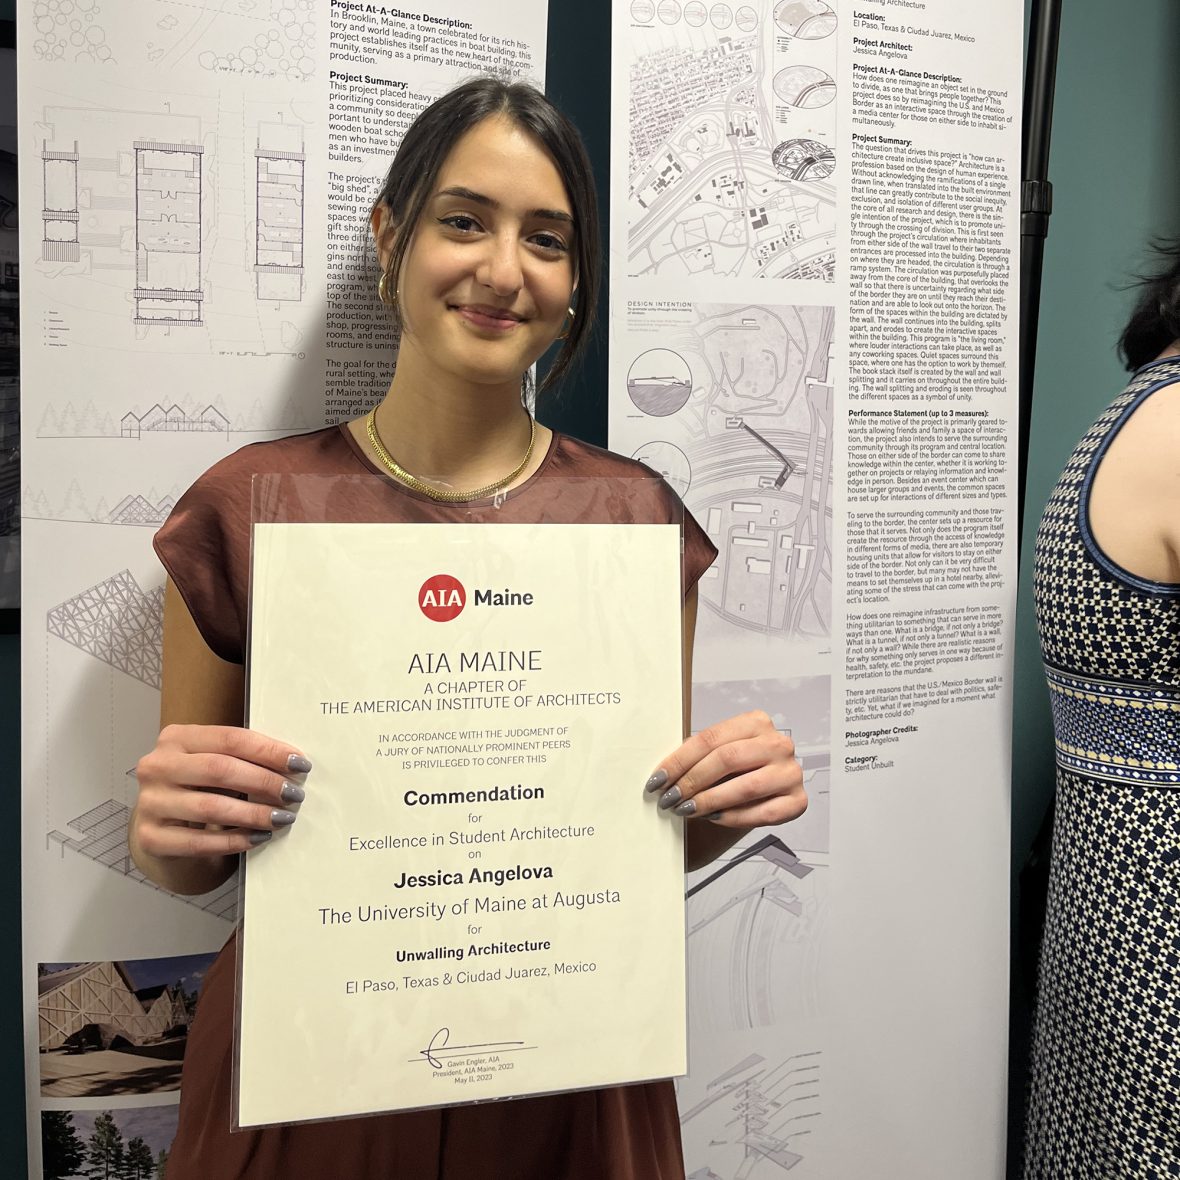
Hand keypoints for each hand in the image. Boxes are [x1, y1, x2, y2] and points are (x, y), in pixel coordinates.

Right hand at [133, 724, 311, 859]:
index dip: (268, 751)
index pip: (229, 738)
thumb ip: (243, 758)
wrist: (164, 825)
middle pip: (220, 769)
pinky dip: (234, 840)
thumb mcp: (214, 763)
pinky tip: (258, 837)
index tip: (300, 764)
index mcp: (176, 738)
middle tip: (294, 794)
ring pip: (211, 807)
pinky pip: (199, 841)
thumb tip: (294, 764)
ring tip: (282, 818)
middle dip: (264, 782)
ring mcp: (150, 802)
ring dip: (255, 813)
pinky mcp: (150, 837)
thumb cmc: (200, 788)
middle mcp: (157, 766)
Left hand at [645, 710, 804, 828]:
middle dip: (692, 781)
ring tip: (685, 810)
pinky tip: (712, 818)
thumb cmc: (736, 769)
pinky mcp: (797, 801)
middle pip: (726, 759)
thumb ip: (699, 755)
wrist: (765, 792)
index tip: (658, 779)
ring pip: (744, 786)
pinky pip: (762, 812)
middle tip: (669, 798)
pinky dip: (733, 817)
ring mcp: (791, 772)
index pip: (710, 738)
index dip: (679, 760)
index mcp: (756, 722)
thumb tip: (663, 772)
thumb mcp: (719, 752)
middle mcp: (778, 743)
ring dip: (709, 801)